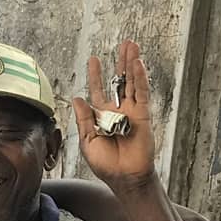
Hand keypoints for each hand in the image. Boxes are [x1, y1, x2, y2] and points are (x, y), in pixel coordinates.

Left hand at [72, 40, 155, 192]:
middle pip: (119, 81)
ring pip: (131, 82)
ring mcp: (131, 111)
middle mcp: (117, 111)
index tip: (94, 60)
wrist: (124, 176)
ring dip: (132, 63)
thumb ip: (84, 120)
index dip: (96, 76)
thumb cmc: (106, 164)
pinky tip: (138, 63)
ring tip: (132, 45)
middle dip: (120, 63)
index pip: (98, 91)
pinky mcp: (142, 114)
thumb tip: (77, 99)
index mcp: (101, 117)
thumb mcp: (88, 142)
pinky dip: (139, 78)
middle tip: (123, 44)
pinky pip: (141, 92)